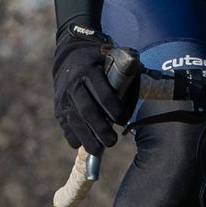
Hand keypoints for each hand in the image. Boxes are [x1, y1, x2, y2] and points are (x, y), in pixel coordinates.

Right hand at [52, 25, 132, 154]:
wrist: (70, 57)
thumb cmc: (101, 62)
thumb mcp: (114, 58)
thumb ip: (128, 72)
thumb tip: (147, 92)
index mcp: (91, 71)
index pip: (103, 93)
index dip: (115, 109)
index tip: (124, 119)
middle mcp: (74, 84)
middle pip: (87, 111)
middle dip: (100, 129)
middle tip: (112, 141)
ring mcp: (64, 97)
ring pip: (74, 121)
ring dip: (87, 138)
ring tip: (98, 150)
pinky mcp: (58, 108)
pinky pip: (65, 127)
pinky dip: (74, 138)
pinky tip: (84, 145)